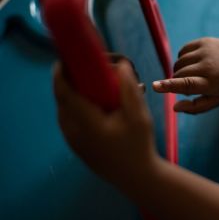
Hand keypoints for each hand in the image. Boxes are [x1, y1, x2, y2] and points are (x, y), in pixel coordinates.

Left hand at [53, 60, 156, 185]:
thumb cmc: (139, 146)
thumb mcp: (139, 116)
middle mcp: (73, 132)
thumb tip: (120, 65)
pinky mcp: (77, 147)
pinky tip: (93, 105)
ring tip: (90, 85)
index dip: (61, 74)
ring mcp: (73, 141)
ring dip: (72, 94)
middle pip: (62, 100)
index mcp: (86, 123)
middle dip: (68, 81)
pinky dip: (75, 107)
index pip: (65, 93)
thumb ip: (128, 89)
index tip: (65, 59)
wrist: (137, 177)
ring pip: (64, 111)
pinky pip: (69, 121)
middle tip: (84, 69)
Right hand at [153, 37, 218, 113]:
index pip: (187, 84)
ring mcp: (205, 51)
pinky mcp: (202, 42)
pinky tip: (194, 64)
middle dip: (178, 81)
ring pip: (179, 63)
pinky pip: (182, 53)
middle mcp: (208, 65)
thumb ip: (196, 107)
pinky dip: (183, 60)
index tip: (155, 86)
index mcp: (212, 83)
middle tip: (191, 86)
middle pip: (179, 74)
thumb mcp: (217, 100)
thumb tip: (174, 108)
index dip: (170, 86)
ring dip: (180, 71)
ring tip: (194, 75)